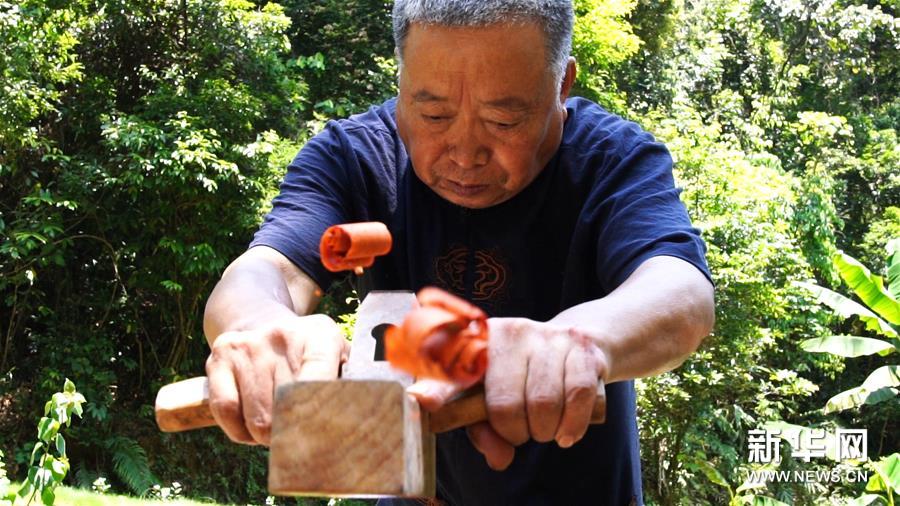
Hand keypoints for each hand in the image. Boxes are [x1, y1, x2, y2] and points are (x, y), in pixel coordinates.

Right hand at [205, 314, 347, 444]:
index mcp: (320, 335)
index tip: (321, 437)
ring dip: (268, 436)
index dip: (318, 417)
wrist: (264, 322)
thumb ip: (352, 384)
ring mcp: (247, 347)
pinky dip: (241, 431)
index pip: (318, 381)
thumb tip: (353, 414)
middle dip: (294, 432)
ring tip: (279, 426)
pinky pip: (227, 413)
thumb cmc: (311, 354)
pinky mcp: (218, 358)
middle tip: (301, 434)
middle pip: (287, 411)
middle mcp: (281, 336)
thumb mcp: (339, 358)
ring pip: (257, 421)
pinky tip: (252, 428)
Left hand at [409, 318, 607, 469]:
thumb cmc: (526, 375)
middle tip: (521, 432)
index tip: (421, 401)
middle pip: (505, 404)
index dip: (436, 387)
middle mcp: (510, 332)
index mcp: (479, 340)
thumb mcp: (496, 396)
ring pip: (543, 404)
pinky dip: (572, 425)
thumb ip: (485, 430)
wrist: (581, 343)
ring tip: (545, 428)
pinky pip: (576, 396)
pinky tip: (566, 433)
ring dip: (545, 431)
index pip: (453, 365)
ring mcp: (547, 336)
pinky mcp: (582, 347)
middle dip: (515, 432)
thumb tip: (499, 458)